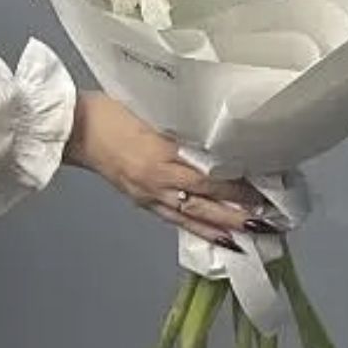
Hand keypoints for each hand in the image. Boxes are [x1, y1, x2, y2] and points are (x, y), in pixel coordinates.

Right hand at [64, 91, 272, 249]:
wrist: (77, 128)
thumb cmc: (114, 110)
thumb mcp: (153, 110)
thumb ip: (185, 127)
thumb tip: (223, 137)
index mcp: (162, 153)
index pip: (209, 174)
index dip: (238, 184)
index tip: (265, 186)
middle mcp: (159, 180)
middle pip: (207, 200)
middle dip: (239, 211)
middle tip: (270, 218)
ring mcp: (150, 194)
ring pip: (195, 215)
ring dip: (226, 226)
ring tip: (254, 233)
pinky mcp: (143, 202)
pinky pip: (177, 220)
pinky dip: (201, 230)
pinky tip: (220, 238)